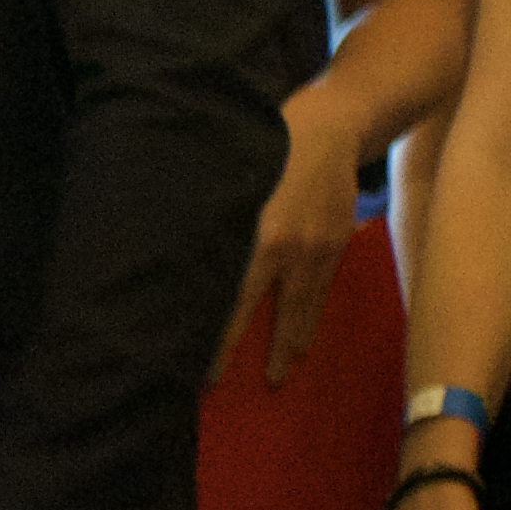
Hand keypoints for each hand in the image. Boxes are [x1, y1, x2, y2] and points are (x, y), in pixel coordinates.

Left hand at [215, 119, 361, 386]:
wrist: (335, 125)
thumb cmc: (269, 141)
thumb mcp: (233, 173)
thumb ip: (212, 213)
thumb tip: (173, 246)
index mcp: (261, 236)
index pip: (234, 300)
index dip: (220, 335)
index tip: (202, 365)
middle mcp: (290, 250)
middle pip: (268, 311)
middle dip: (253, 351)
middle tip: (228, 385)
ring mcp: (319, 249)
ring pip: (302, 306)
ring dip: (290, 342)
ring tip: (279, 376)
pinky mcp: (337, 244)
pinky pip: (322, 289)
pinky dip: (312, 316)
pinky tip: (304, 338)